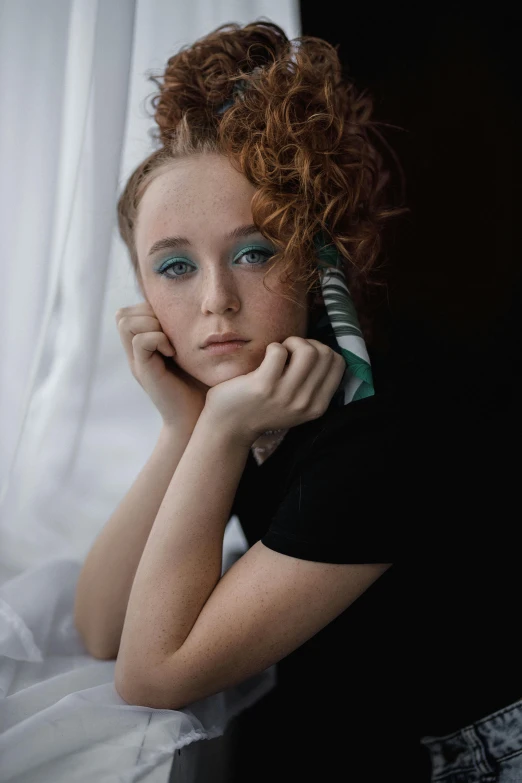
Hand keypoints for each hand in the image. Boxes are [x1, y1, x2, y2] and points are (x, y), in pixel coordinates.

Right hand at [116, 301, 205, 430]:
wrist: (197, 419)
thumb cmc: (202, 386)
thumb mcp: (193, 353)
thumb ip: (186, 332)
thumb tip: (202, 308)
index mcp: (146, 346)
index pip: (131, 310)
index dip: (150, 309)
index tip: (174, 325)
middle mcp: (136, 353)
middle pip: (123, 314)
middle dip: (148, 314)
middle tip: (170, 333)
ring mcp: (137, 362)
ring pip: (125, 322)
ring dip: (151, 325)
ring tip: (171, 343)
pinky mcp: (143, 371)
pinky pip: (140, 340)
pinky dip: (158, 339)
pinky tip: (173, 353)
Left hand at [203, 336, 345, 445]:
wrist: (229, 426)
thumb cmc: (262, 407)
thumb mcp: (297, 405)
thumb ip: (313, 384)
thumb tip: (323, 350)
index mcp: (317, 406)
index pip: (338, 363)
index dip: (322, 350)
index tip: (303, 357)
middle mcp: (305, 403)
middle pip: (325, 354)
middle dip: (307, 343)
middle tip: (289, 353)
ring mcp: (285, 395)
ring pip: (308, 350)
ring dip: (292, 343)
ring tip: (279, 352)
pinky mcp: (264, 386)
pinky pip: (278, 350)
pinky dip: (272, 347)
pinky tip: (264, 358)